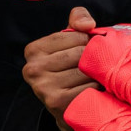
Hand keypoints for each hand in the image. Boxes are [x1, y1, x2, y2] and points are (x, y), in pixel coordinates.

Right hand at [23, 7, 100, 130]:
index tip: (84, 53)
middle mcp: (33, 68)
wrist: (70, 108)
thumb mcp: (71, 41)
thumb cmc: (71, 69)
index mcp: (34, 50)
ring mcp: (43, 87)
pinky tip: (92, 92)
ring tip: (91, 80)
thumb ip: (77, 21)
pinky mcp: (57, 102)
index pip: (77, 35)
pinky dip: (96, 88)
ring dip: (96, 74)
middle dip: (93, 58)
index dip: (88, 42)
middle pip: (82, 52)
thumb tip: (88, 25)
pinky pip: (89, 87)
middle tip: (91, 69)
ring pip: (87, 70)